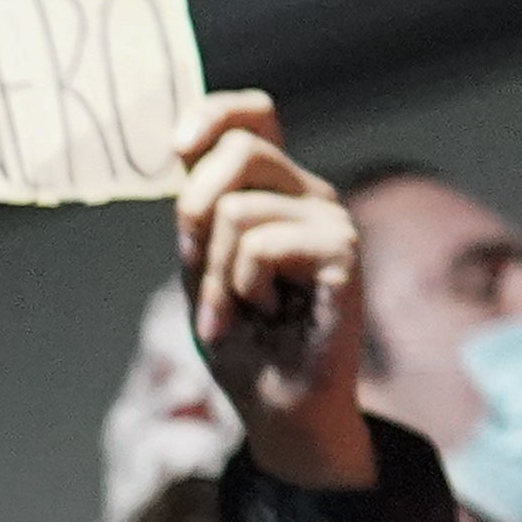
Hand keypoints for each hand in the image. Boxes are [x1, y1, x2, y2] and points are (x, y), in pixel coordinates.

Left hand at [170, 91, 369, 492]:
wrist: (278, 408)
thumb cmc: (244, 343)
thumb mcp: (202, 267)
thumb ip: (198, 210)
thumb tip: (186, 146)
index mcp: (275, 193)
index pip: (255, 116)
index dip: (216, 113)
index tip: (179, 144)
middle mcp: (307, 196)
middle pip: (239, 150)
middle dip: (194, 212)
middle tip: (197, 267)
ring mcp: (329, 220)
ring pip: (238, 209)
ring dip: (216, 275)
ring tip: (237, 311)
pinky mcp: (343, 251)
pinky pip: (262, 245)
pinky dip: (243, 287)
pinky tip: (266, 313)